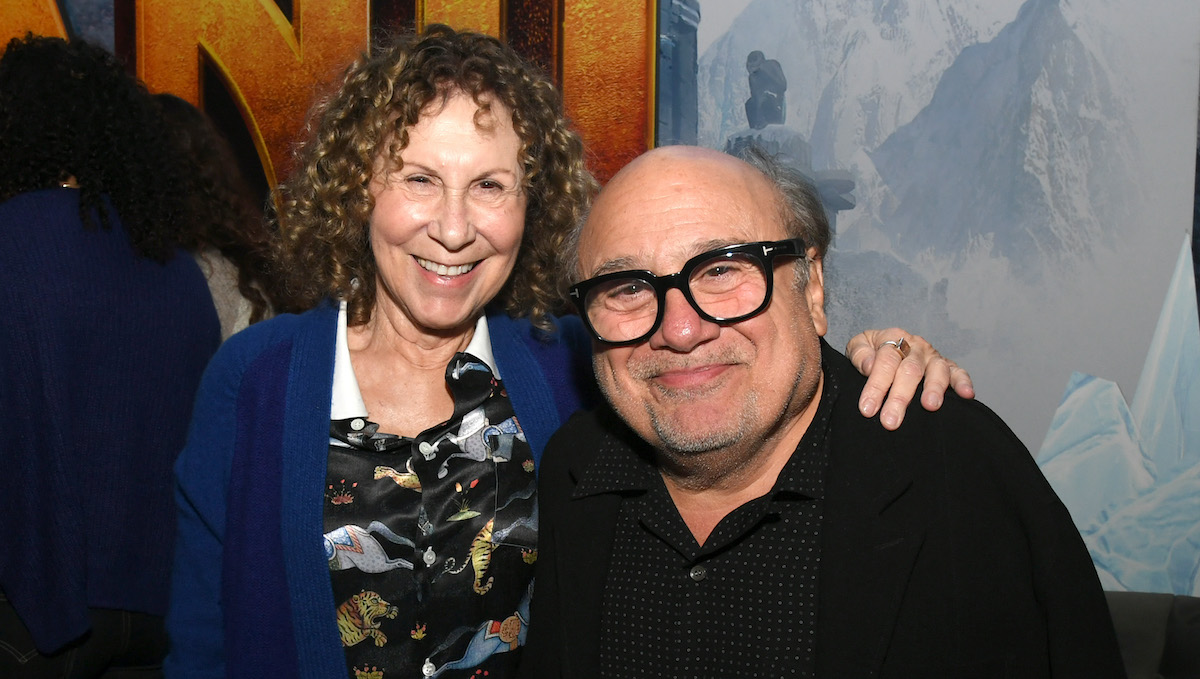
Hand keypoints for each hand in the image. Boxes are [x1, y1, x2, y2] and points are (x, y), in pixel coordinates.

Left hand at [845, 328, 974, 430]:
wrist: (889, 344)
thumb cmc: (872, 351)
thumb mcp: (859, 345)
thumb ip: (860, 354)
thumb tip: (869, 366)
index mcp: (893, 338)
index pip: (885, 362)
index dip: (876, 386)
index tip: (867, 409)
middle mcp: (916, 347)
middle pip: (910, 370)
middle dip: (900, 397)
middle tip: (890, 421)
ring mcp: (933, 357)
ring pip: (937, 371)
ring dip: (934, 388)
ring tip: (930, 406)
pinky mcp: (949, 367)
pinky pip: (959, 372)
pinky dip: (964, 382)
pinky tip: (967, 395)